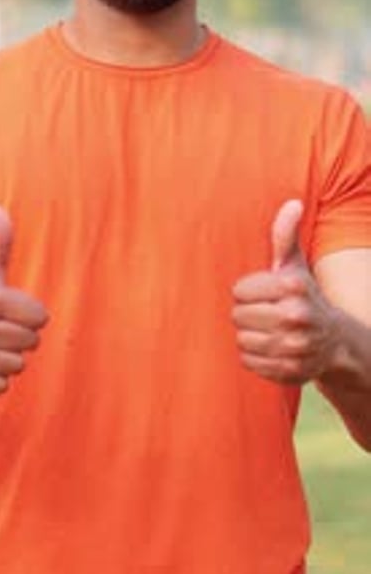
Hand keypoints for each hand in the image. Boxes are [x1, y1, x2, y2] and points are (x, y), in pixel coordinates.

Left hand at [232, 200, 338, 384]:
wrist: (334, 341)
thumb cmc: (304, 295)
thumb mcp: (295, 265)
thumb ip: (285, 235)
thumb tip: (293, 203)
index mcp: (294, 287)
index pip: (240, 291)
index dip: (246, 292)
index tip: (261, 293)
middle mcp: (297, 317)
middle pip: (238, 316)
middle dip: (247, 314)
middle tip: (263, 313)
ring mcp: (295, 347)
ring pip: (242, 340)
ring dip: (249, 335)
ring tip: (267, 330)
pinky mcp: (289, 371)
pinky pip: (249, 361)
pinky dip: (254, 356)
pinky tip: (270, 348)